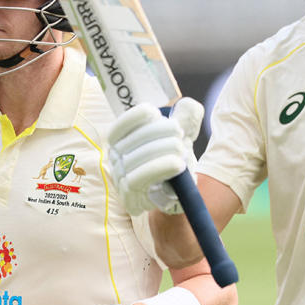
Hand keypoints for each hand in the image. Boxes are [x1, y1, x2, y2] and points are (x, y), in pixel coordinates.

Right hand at [107, 98, 203, 214]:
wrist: (176, 195)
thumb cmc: (173, 160)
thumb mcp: (181, 137)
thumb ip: (186, 119)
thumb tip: (189, 106)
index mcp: (121, 143)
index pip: (118, 128)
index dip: (133, 118)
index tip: (155, 112)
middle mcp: (115, 160)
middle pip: (130, 142)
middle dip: (157, 132)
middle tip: (179, 132)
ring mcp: (120, 180)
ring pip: (135, 160)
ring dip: (161, 150)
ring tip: (181, 148)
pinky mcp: (130, 198)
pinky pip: (140, 179)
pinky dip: (160, 167)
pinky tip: (178, 164)